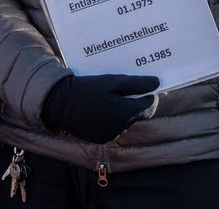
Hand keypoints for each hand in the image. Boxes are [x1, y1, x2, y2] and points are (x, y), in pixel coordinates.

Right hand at [41, 73, 158, 143]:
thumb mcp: (112, 81)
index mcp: (126, 112)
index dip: (148, 96)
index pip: (149, 106)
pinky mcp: (100, 138)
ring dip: (123, 112)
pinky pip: (113, 129)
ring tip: (110, 98)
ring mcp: (110, 135)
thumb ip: (136, 83)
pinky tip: (102, 109)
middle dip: (134, 103)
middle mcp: (121, 127)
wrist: (61, 103)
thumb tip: (157, 82)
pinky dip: (112, 120)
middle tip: (123, 90)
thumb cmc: (87, 88)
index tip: (142, 86)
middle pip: (137, 115)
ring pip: (125, 122)